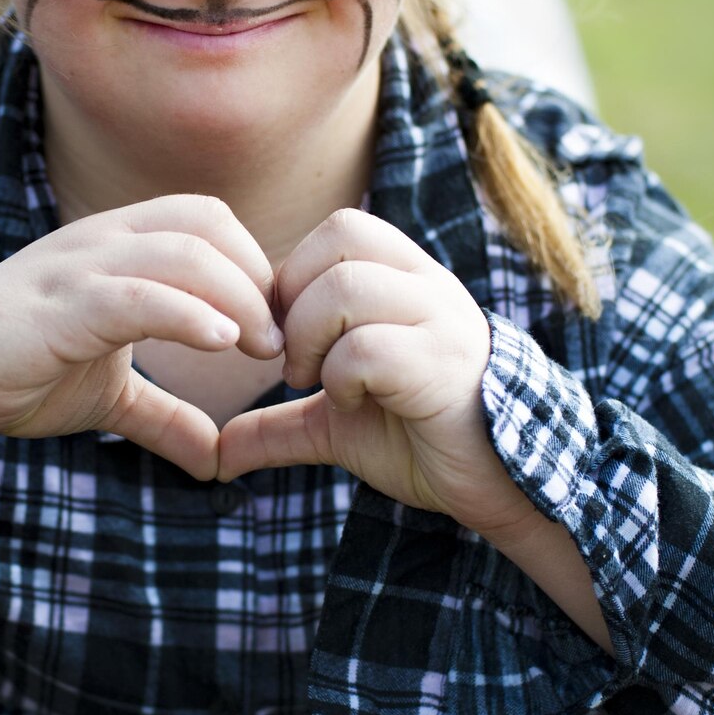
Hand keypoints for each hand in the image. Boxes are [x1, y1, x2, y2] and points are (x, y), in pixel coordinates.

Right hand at [0, 195, 282, 479]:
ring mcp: (77, 270)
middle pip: (207, 223)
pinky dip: (187, 313)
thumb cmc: (15, 374)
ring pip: (180, 252)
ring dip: (236, 296)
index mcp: (117, 247)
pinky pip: (135, 295)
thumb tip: (218, 461)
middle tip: (281, 342)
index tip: (279, 328)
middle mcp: (101, 242)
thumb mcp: (108, 398)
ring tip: (261, 348)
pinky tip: (220, 342)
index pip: (209, 222)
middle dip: (257, 277)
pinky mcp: (56, 309)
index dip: (255, 266)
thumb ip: (164, 417)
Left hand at [217, 209, 527, 535]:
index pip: (339, 230)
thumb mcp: (336, 425)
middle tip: (295, 361)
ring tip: (321, 383)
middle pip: (340, 238)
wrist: (497, 484)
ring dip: (313, 340)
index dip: (295, 277)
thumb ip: (277, 426)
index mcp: (406, 280)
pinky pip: (369, 347)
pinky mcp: (446, 364)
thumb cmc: (420, 439)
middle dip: (296, 301)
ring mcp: (442, 320)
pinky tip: (355, 403)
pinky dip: (342, 377)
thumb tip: (216, 457)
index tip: (287, 339)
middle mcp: (428, 286)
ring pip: (348, 288)